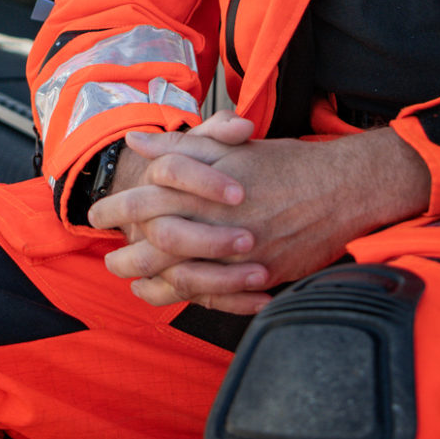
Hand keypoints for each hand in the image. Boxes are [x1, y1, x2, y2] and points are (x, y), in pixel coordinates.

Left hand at [90, 128, 431, 315]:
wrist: (341, 188)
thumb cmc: (284, 164)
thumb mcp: (229, 147)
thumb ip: (180, 147)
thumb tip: (137, 141)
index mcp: (204, 185)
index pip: (144, 198)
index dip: (115, 208)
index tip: (98, 215)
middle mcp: (215, 219)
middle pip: (153, 241)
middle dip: (123, 253)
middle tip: (108, 257)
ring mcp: (237, 251)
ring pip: (178, 274)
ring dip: (147, 279)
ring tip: (130, 279)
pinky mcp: (258, 274)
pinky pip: (212, 295)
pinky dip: (186, 297)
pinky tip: (170, 294)